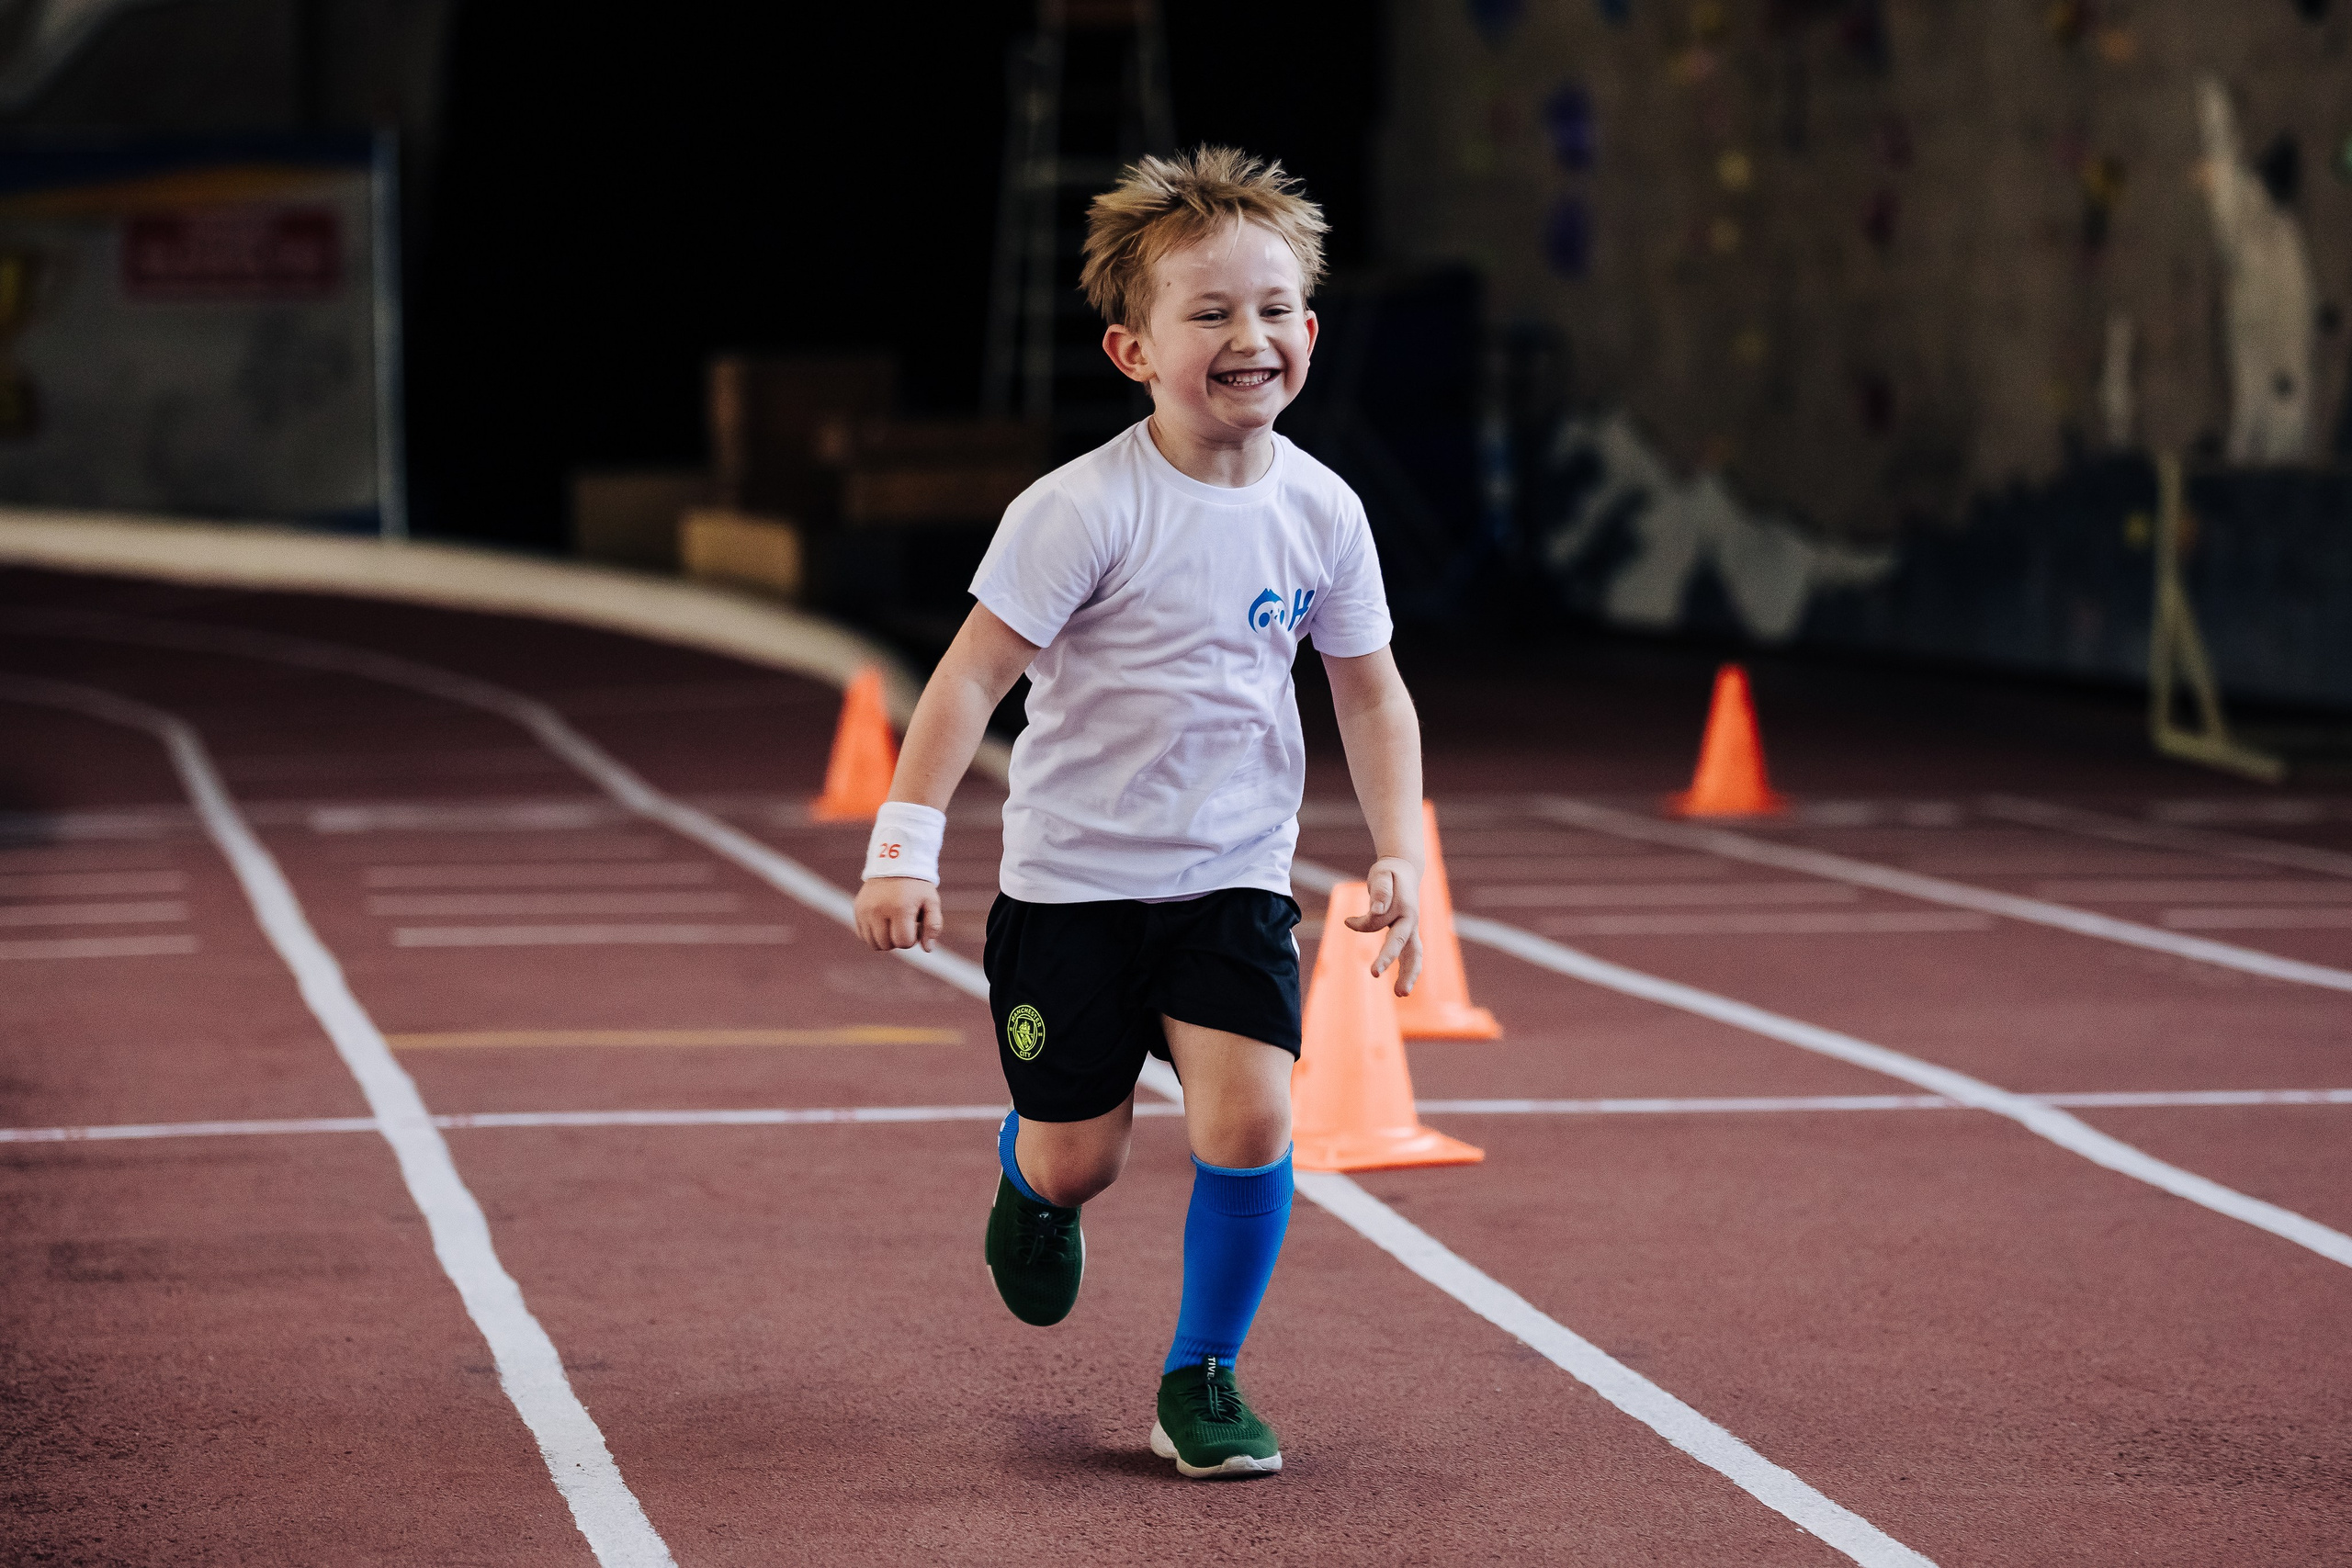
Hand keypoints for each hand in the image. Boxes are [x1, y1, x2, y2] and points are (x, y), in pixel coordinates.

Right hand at [855, 876, 942, 952]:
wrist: (895, 863)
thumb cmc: (916, 886)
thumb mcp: (931, 902)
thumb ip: (933, 926)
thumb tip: (928, 949)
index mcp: (899, 909)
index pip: (904, 942)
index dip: (912, 938)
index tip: (915, 924)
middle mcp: (878, 910)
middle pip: (887, 945)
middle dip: (898, 939)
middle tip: (904, 923)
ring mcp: (865, 910)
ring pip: (873, 944)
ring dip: (885, 939)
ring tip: (893, 923)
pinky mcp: (857, 909)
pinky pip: (863, 935)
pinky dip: (873, 933)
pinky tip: (882, 921)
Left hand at [1344, 855, 1422, 996]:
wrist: (1405, 871)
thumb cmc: (1390, 874)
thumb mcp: (1383, 875)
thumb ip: (1380, 892)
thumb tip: (1375, 911)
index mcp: (1405, 907)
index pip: (1380, 920)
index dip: (1364, 923)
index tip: (1348, 921)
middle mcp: (1411, 921)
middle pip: (1405, 944)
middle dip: (1389, 959)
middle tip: (1373, 974)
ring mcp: (1411, 930)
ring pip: (1414, 955)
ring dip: (1408, 974)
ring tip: (1401, 994)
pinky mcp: (1407, 935)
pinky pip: (1409, 956)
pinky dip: (1404, 970)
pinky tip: (1398, 988)